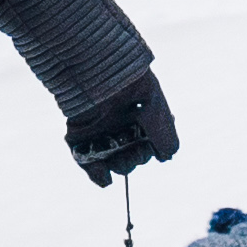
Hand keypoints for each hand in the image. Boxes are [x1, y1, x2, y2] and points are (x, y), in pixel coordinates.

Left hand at [65, 68, 179, 184]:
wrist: (95, 69)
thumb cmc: (128, 82)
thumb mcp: (154, 106)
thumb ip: (164, 133)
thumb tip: (167, 156)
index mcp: (138, 114)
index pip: (147, 142)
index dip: (152, 150)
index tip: (156, 151)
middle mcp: (118, 124)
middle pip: (131, 154)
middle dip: (135, 159)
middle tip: (132, 153)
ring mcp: (98, 131)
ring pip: (111, 161)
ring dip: (119, 166)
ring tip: (118, 160)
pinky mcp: (79, 136)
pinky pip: (86, 161)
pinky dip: (96, 174)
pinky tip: (105, 178)